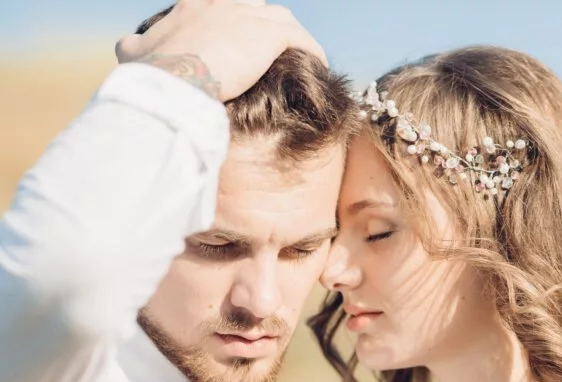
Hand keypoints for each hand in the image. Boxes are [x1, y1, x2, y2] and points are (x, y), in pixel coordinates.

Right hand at [114, 0, 327, 101]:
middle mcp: (222, 3)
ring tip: (302, 54)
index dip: (234, 17)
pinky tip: (319, 64)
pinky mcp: (267, 34)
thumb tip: (126, 44)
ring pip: (280, 18)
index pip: (221, 3)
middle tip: (274, 48)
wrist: (171, 79)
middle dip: (265, 25)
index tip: (240, 34)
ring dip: (293, 36)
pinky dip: (312, 49)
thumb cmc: (152, 71)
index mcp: (194, 5)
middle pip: (254, 6)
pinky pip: (299, 38)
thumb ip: (135, 44)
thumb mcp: (134, 51)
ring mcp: (246, 15)